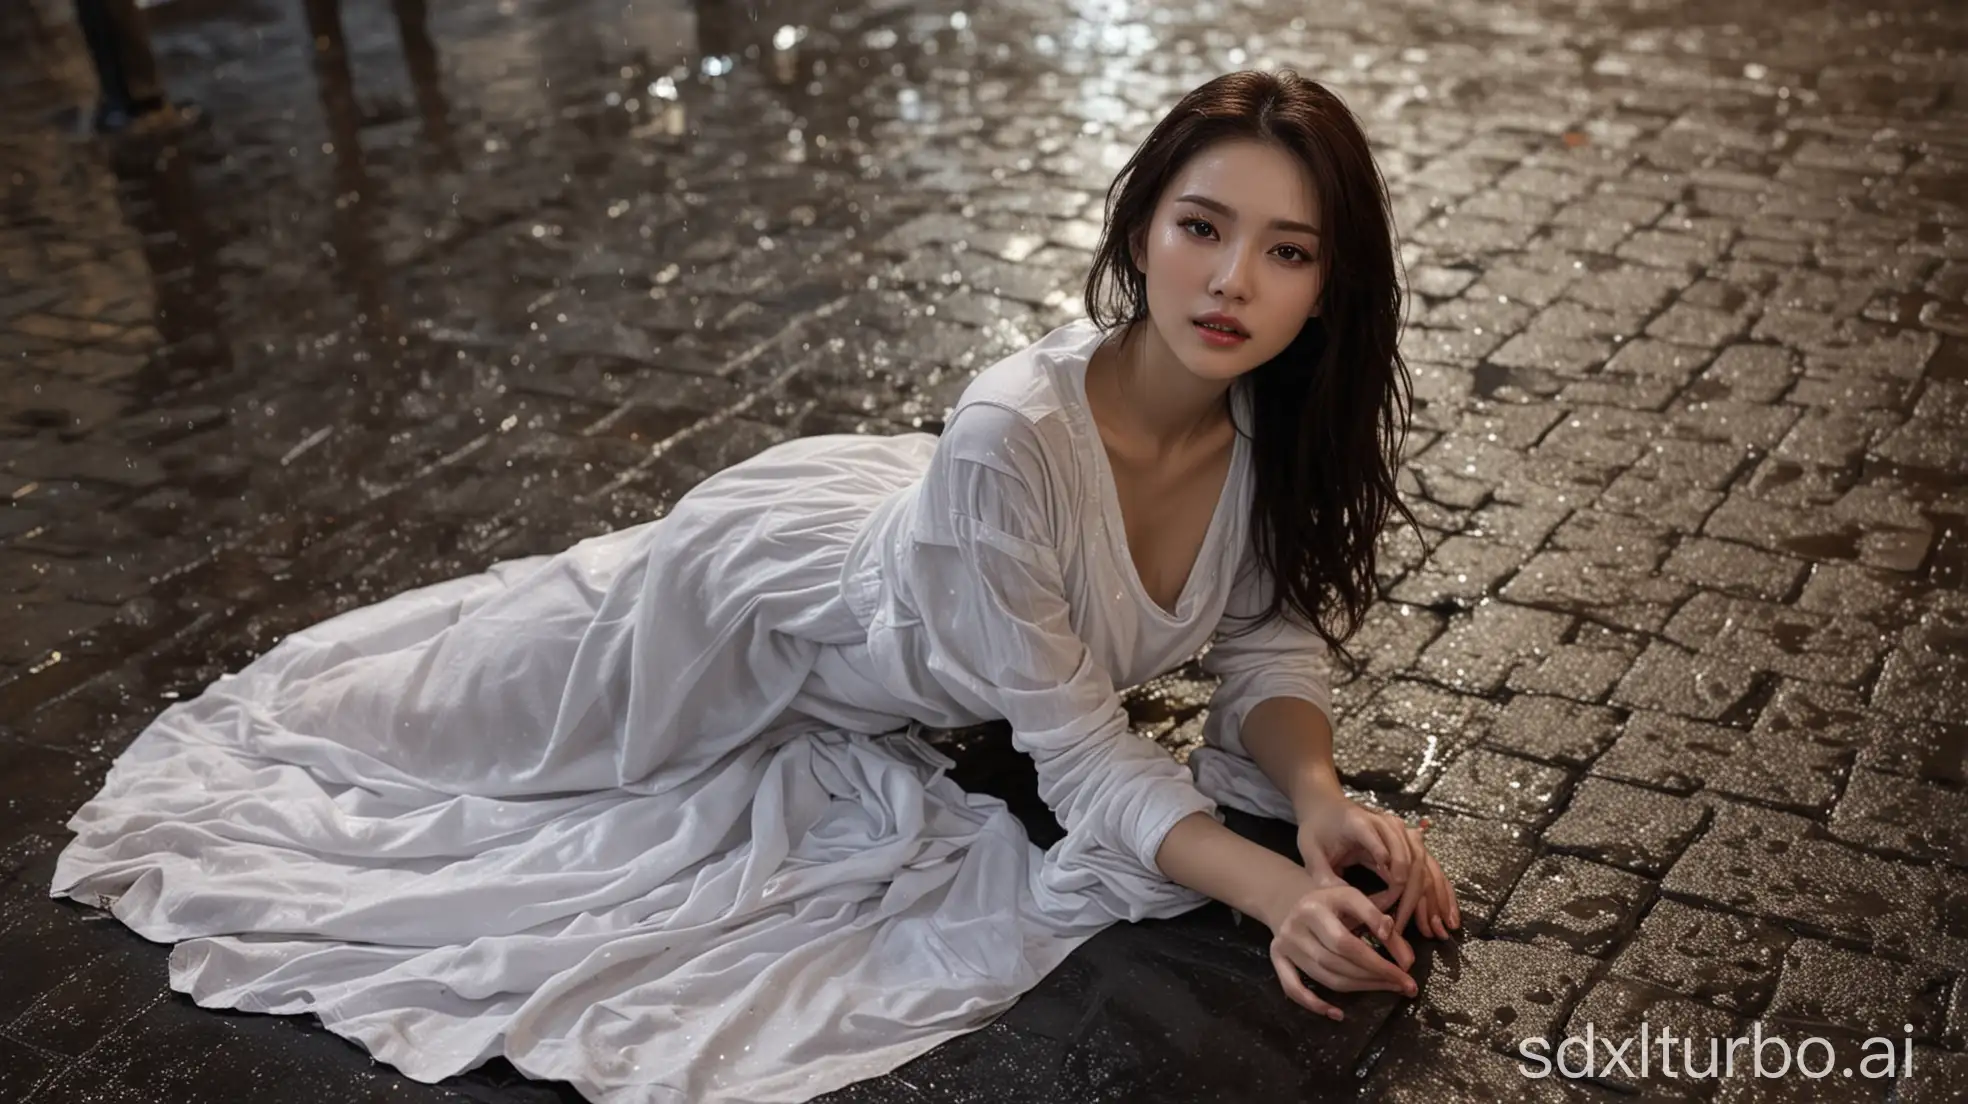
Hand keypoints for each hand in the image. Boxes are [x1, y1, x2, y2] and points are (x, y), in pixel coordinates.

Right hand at [1263, 875, 1417, 1019]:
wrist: (1291, 900)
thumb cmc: (1332, 903)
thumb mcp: (1356, 901)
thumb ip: (1381, 923)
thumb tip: (1406, 960)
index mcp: (1319, 904)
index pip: (1350, 939)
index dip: (1380, 958)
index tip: (1408, 967)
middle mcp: (1298, 922)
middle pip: (1338, 959)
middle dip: (1375, 974)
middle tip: (1403, 984)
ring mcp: (1285, 942)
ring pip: (1324, 975)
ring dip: (1359, 987)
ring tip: (1386, 989)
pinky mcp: (1276, 957)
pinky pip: (1293, 988)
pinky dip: (1314, 1004)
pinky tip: (1337, 1014)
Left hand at [1295, 798, 1460, 967]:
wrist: (1327, 807)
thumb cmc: (1317, 829)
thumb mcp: (1310, 850)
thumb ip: (1322, 875)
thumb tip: (1341, 904)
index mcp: (1361, 822)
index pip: (1382, 841)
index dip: (1390, 865)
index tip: (1393, 895)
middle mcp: (1387, 824)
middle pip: (1410, 858)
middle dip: (1411, 896)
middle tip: (1407, 926)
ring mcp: (1402, 833)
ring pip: (1426, 866)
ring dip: (1434, 899)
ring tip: (1437, 929)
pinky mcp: (1410, 844)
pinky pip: (1431, 869)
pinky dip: (1440, 893)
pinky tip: (1447, 917)